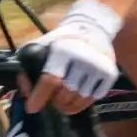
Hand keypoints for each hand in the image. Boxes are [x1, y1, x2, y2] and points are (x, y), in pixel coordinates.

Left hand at [23, 0, 122, 115]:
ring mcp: (99, 67)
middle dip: (55, 101)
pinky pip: (93, 99)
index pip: (51, 80)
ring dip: (68, 105)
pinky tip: (76, 97)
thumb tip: (26, 93)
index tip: (33, 108)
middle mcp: (83, 58)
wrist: (93, 28)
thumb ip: (28, 67)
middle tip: (52, 100)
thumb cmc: (63, 41)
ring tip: (63, 101)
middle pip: (65, 94)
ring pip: (79, 99)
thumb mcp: (41, 46)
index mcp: (63, 50)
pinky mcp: (110, 74)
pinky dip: (82, 103)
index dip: (39, 97)